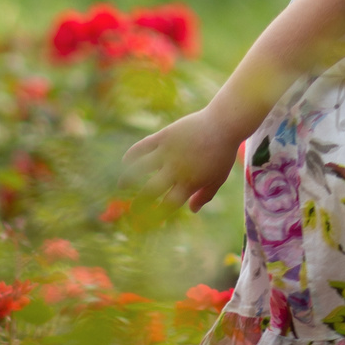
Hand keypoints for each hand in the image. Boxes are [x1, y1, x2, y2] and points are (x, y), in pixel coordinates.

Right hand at [125, 105, 244, 210]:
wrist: (223, 124)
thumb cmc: (222, 153)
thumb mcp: (218, 178)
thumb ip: (205, 196)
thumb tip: (192, 210)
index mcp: (189, 183)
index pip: (168, 204)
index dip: (156, 214)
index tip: (148, 220)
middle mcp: (176, 170)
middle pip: (151, 190)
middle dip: (139, 203)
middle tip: (132, 209)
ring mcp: (168, 152)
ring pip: (141, 168)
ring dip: (128, 178)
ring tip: (121, 185)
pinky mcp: (164, 136)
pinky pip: (143, 146)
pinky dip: (132, 154)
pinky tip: (125, 161)